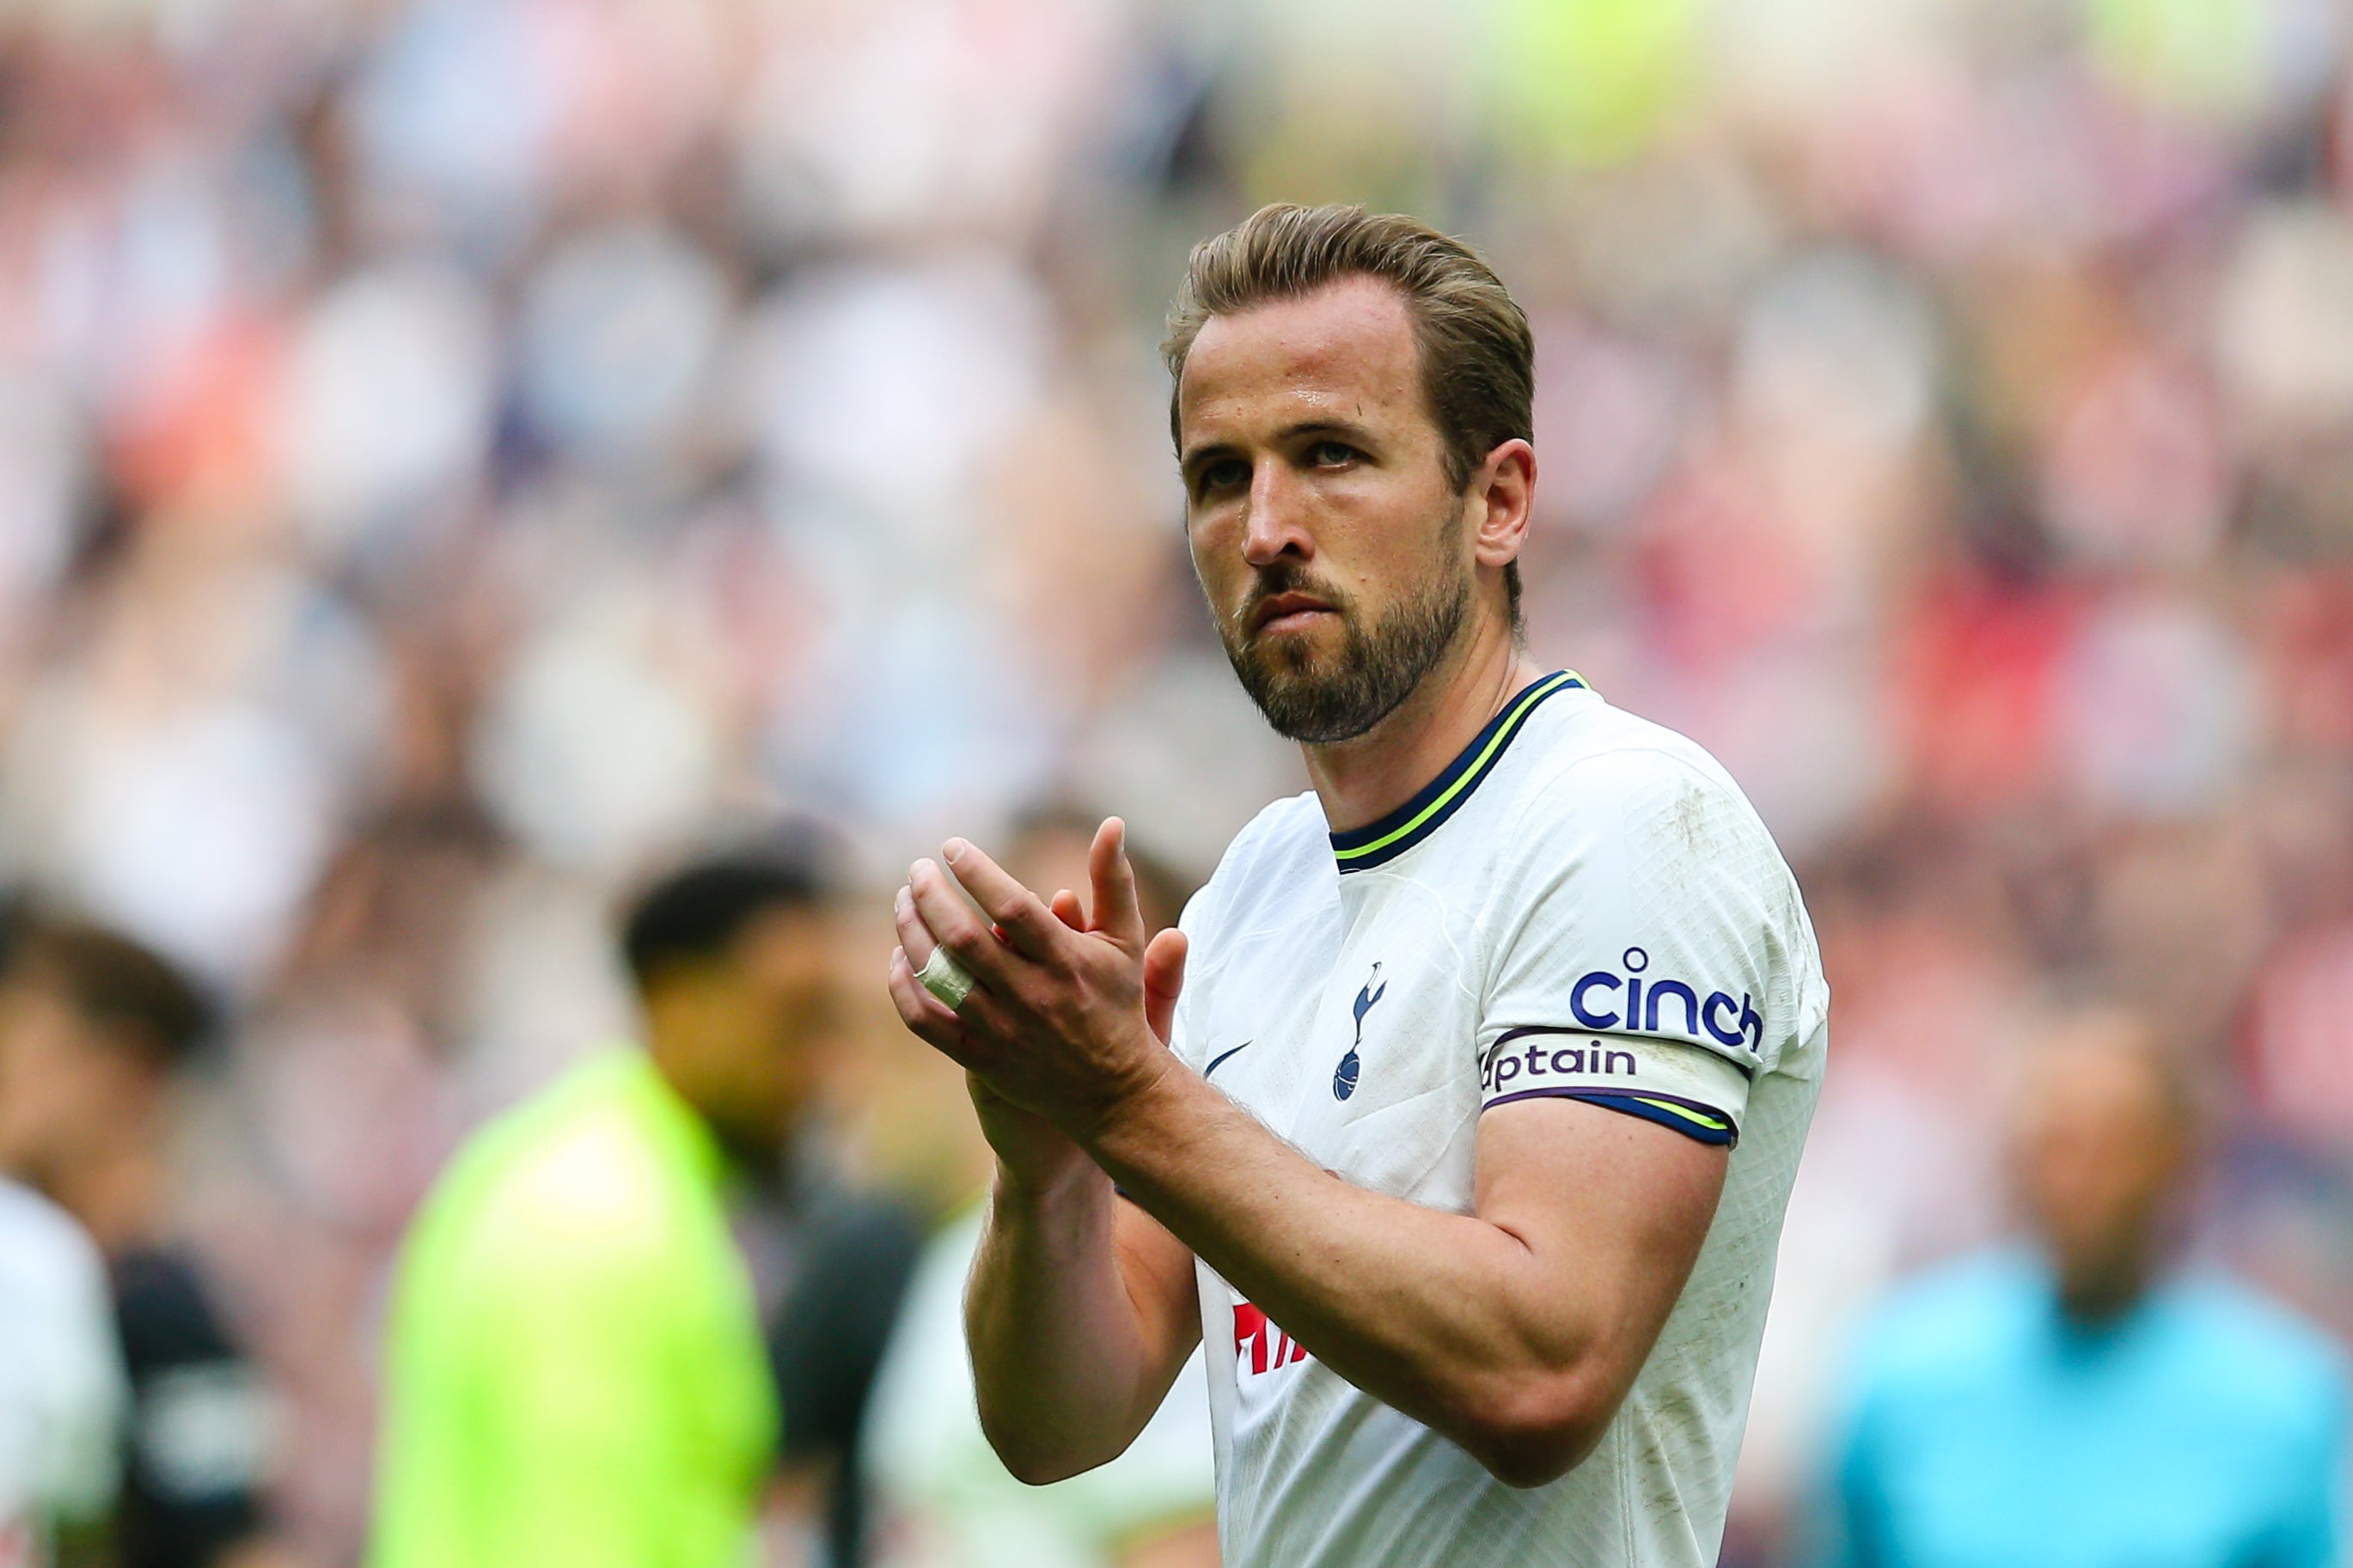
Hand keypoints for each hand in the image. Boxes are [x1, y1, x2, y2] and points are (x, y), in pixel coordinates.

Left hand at [887, 819, 1189, 1156]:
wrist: (1113, 1089)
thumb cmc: (1117, 1002)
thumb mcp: (1124, 940)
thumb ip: (1113, 879)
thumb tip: (1113, 823)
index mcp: (1065, 960)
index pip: (1012, 906)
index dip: (977, 871)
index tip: (951, 847)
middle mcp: (1031, 994)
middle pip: (964, 938)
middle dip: (931, 896)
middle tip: (918, 869)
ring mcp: (1001, 1029)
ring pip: (940, 975)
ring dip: (912, 931)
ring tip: (904, 899)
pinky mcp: (979, 1059)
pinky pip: (926, 1021)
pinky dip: (904, 988)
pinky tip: (902, 957)